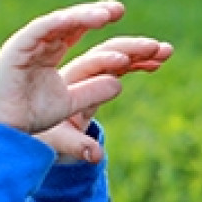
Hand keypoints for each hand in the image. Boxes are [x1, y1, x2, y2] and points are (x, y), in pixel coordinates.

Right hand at [0, 1, 159, 153]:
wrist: (1, 130)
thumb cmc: (30, 114)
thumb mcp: (71, 104)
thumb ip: (93, 92)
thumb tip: (119, 83)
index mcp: (52, 52)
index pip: (81, 31)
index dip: (103, 25)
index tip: (120, 22)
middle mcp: (42, 43)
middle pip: (75, 22)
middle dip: (98, 14)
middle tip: (119, 10)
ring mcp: (29, 43)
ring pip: (59, 22)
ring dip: (82, 16)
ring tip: (105, 15)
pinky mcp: (15, 49)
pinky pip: (38, 30)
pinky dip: (56, 23)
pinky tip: (75, 20)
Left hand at [35, 35, 173, 163]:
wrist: (35, 128)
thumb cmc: (45, 135)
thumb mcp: (58, 141)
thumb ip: (76, 145)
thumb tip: (97, 155)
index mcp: (65, 82)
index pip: (88, 64)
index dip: (106, 60)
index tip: (125, 60)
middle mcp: (78, 72)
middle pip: (106, 52)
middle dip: (130, 47)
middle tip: (154, 46)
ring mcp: (91, 73)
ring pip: (117, 55)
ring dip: (140, 51)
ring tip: (166, 50)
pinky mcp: (99, 78)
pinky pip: (122, 66)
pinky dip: (139, 62)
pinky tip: (157, 62)